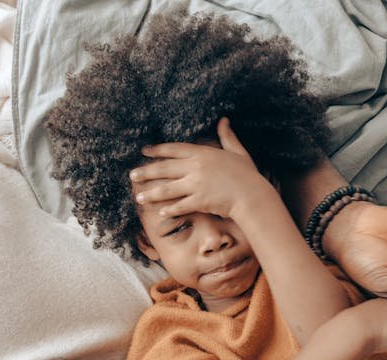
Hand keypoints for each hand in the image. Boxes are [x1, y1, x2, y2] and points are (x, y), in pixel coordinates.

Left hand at [130, 118, 277, 221]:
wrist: (254, 195)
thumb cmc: (248, 175)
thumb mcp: (237, 152)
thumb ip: (227, 137)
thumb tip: (224, 120)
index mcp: (203, 154)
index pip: (174, 149)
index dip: (157, 150)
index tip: (144, 151)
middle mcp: (196, 168)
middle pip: (165, 169)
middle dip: (146, 172)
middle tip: (132, 175)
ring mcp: (196, 185)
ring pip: (167, 189)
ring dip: (151, 193)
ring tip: (138, 197)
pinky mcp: (199, 201)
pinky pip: (180, 205)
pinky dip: (169, 209)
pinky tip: (159, 212)